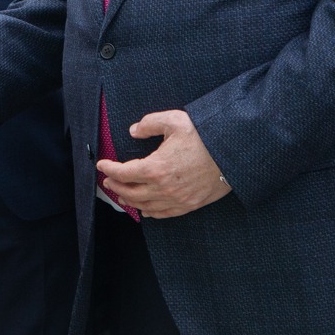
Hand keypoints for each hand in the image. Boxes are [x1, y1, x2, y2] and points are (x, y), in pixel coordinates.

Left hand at [97, 110, 231, 218]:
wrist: (233, 153)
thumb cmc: (205, 136)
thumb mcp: (174, 121)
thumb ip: (150, 124)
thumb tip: (134, 131)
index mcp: (156, 167)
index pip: (123, 173)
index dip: (109, 169)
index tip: (102, 164)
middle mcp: (163, 188)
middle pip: (130, 192)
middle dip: (116, 186)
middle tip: (108, 181)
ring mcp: (176, 199)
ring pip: (144, 205)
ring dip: (129, 200)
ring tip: (122, 194)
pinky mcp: (189, 205)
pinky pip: (163, 214)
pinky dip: (150, 212)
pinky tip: (144, 208)